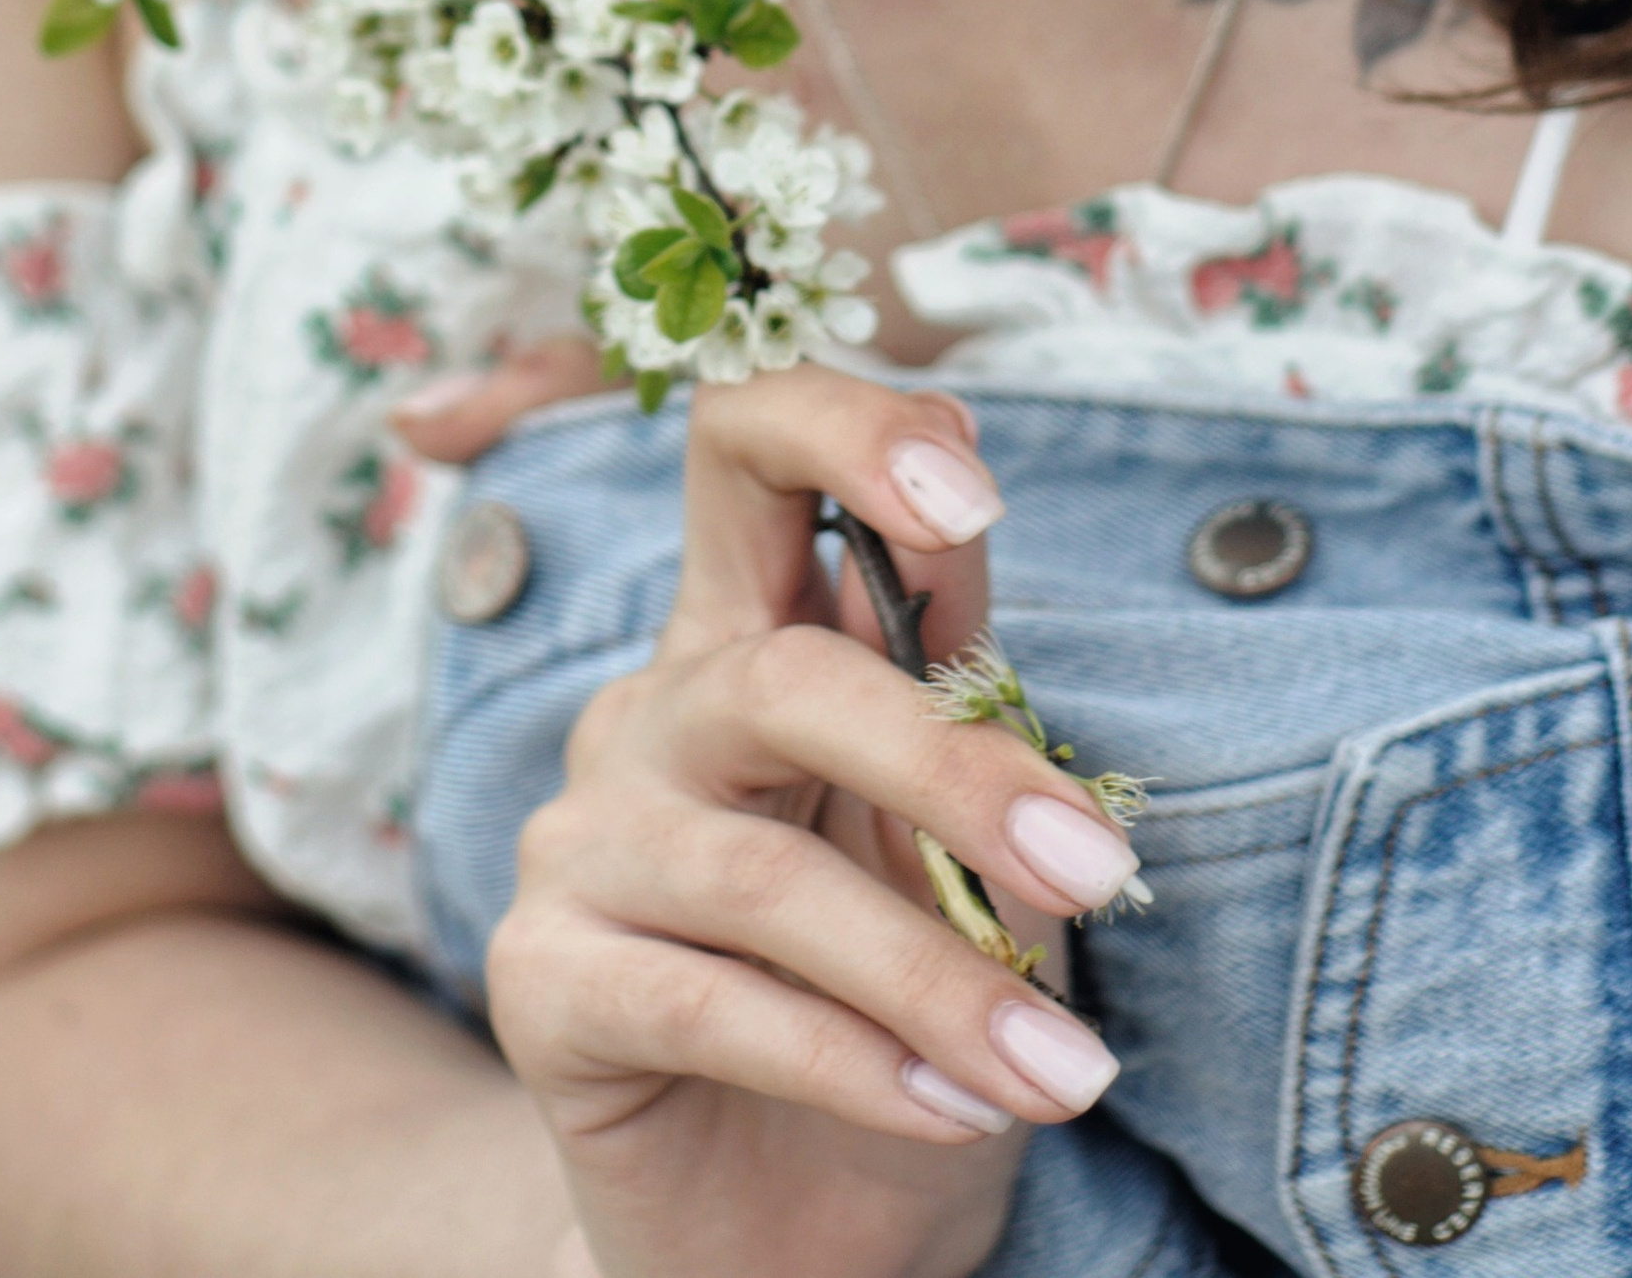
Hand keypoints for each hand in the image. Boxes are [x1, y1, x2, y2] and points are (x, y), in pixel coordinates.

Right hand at [432, 362, 1135, 1277]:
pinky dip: (858, 1067)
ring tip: (1060, 1069)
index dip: (843, 433)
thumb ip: (958, 705)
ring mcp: (581, 840)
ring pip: (762, 876)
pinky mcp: (538, 980)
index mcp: (754, 636)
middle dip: (949, 769)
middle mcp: (654, 712)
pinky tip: (953, 1112)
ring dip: (937, 983)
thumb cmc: (901, 1011)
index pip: (749, 447)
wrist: (801, 1227)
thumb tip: (970, 545)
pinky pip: (707, 1005)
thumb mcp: (964, 856)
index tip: (972, 506)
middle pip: (778, 673)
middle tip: (1093, 874)